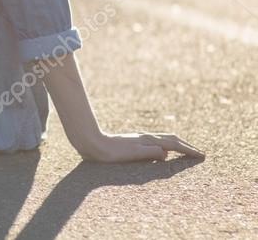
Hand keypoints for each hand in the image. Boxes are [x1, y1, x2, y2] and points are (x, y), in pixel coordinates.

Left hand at [80, 131, 204, 162]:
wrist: (92, 144)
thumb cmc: (110, 153)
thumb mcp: (131, 154)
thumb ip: (149, 153)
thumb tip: (166, 152)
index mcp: (147, 140)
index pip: (174, 144)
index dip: (189, 150)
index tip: (202, 156)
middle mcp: (145, 137)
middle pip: (171, 139)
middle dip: (186, 146)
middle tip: (198, 153)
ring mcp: (139, 139)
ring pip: (163, 139)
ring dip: (177, 145)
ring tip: (186, 151)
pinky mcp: (133, 142)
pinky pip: (156, 143)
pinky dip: (166, 146)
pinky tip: (163, 152)